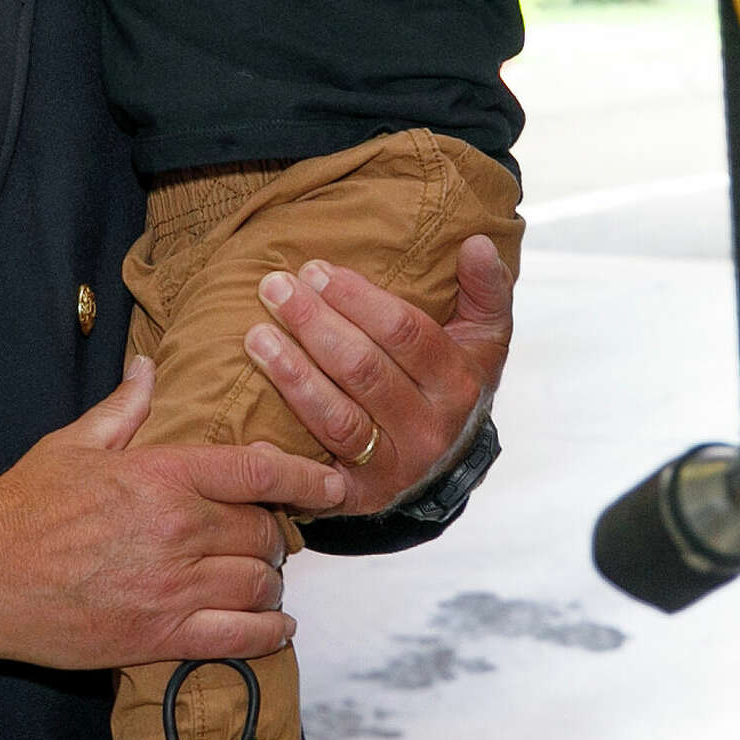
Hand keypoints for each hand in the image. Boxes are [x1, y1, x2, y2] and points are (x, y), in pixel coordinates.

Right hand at [0, 358, 347, 669]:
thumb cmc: (24, 505)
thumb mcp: (74, 444)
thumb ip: (124, 409)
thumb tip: (149, 369)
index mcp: (161, 477)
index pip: (256, 472)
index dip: (305, 478)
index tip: (333, 484)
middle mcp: (177, 532)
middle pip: (263, 532)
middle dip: (275, 533)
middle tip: (269, 534)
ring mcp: (171, 589)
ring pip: (258, 584)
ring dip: (270, 581)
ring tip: (263, 576)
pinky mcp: (157, 638)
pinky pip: (237, 638)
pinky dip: (267, 632)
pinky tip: (276, 625)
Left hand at [242, 235, 513, 514]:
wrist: (447, 461)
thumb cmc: (453, 380)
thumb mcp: (483, 336)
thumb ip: (486, 288)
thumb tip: (477, 242)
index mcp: (459, 383)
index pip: (405, 332)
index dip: (356, 299)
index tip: (314, 269)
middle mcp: (430, 429)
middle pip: (363, 370)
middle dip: (314, 324)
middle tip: (274, 288)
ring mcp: (394, 467)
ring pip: (336, 418)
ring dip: (292, 375)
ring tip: (255, 337)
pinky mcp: (359, 496)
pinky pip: (316, 476)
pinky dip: (285, 458)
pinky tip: (254, 436)